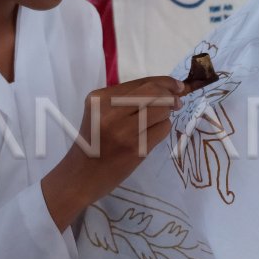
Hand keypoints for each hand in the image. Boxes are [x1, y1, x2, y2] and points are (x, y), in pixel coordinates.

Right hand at [41, 76, 183, 229]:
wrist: (80, 176)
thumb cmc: (94, 143)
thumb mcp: (100, 113)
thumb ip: (127, 98)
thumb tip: (167, 89)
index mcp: (99, 98)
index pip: (141, 82)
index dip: (165, 82)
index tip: (177, 86)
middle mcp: (109, 111)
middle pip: (154, 93)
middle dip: (171, 95)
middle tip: (177, 102)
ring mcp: (123, 131)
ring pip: (162, 110)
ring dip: (167, 114)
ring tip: (157, 121)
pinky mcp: (135, 149)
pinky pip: (162, 130)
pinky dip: (163, 129)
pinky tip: (152, 135)